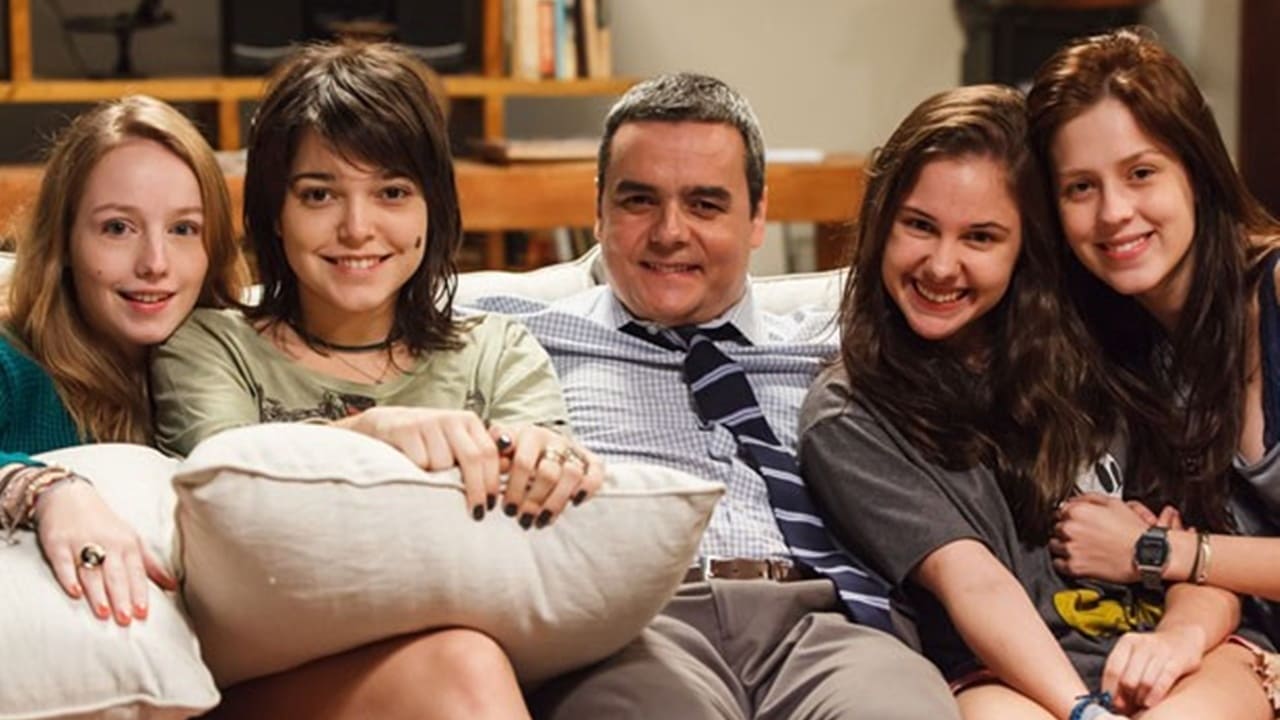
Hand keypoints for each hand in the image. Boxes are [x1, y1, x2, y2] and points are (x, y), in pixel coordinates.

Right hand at [33, 480, 176, 624]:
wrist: (70, 497)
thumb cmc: (105, 523)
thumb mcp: (131, 539)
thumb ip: (150, 564)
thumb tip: (173, 586)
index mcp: (127, 544)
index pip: (136, 572)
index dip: (139, 593)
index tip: (143, 613)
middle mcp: (107, 544)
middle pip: (115, 575)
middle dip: (121, 597)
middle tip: (125, 619)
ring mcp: (81, 543)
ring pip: (91, 572)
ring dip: (97, 593)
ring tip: (104, 613)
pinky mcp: (58, 543)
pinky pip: (64, 563)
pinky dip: (68, 578)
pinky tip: (74, 592)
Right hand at [344, 406, 500, 517]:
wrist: (384, 425)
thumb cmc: (427, 443)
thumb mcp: (455, 446)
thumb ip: (479, 457)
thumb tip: (509, 471)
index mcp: (468, 422)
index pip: (489, 454)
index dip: (492, 482)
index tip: (491, 506)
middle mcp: (450, 418)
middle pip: (472, 459)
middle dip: (476, 490)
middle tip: (476, 513)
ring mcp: (427, 422)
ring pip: (442, 463)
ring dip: (437, 479)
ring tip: (428, 475)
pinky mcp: (405, 429)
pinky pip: (419, 462)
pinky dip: (417, 472)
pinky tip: (411, 466)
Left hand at [495, 424, 602, 528]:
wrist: (541, 443)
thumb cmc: (517, 451)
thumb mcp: (502, 450)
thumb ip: (495, 452)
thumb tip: (497, 457)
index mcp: (529, 434)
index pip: (523, 463)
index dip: (515, 490)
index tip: (508, 509)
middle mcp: (553, 439)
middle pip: (547, 474)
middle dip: (533, 502)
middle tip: (523, 519)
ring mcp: (573, 449)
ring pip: (571, 475)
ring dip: (556, 503)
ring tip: (542, 520)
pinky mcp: (590, 459)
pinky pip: (595, 472)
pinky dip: (588, 488)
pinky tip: (575, 502)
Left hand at [1049, 494, 1149, 582]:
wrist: (1146, 554)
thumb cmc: (1134, 531)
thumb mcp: (1115, 503)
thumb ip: (1090, 498)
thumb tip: (1077, 500)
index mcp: (1078, 511)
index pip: (1060, 510)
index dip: (1069, 515)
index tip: (1073, 519)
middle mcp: (1071, 529)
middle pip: (1057, 527)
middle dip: (1066, 530)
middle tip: (1080, 533)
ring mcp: (1071, 548)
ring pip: (1054, 545)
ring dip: (1063, 544)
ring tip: (1077, 546)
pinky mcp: (1074, 566)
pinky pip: (1058, 563)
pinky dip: (1063, 561)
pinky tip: (1075, 558)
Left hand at [1101, 627, 1202, 712]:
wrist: (1181, 637)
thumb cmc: (1152, 652)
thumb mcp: (1133, 655)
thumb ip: (1121, 674)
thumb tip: (1112, 700)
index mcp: (1126, 642)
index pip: (1112, 669)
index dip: (1110, 689)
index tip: (1110, 702)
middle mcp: (1142, 644)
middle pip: (1128, 678)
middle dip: (1126, 696)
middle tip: (1127, 705)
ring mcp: (1160, 651)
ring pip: (1145, 682)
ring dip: (1140, 698)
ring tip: (1140, 703)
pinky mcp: (1177, 661)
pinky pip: (1163, 682)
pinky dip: (1154, 695)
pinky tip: (1150, 703)